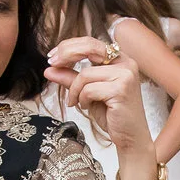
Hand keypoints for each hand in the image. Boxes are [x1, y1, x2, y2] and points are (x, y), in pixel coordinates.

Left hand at [45, 37, 158, 163]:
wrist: (130, 137)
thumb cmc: (112, 114)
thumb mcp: (87, 92)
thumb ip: (71, 79)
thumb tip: (49, 69)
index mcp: (119, 58)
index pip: (90, 42)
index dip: (69, 47)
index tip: (52, 57)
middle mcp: (126, 62)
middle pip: (89, 47)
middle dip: (66, 55)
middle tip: (51, 64)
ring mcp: (126, 75)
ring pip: (85, 74)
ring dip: (74, 90)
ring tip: (76, 102)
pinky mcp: (122, 89)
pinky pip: (89, 89)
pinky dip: (82, 99)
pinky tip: (86, 106)